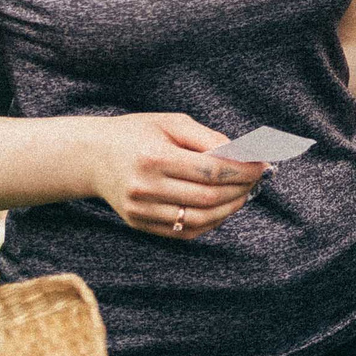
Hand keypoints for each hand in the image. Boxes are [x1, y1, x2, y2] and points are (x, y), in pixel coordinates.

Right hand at [88, 115, 264, 239]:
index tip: (263, 164)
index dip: (243, 170)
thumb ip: (207, 138)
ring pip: (199, 220)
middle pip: (208, 197)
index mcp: (154, 158)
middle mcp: (145, 188)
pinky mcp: (139, 223)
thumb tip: (242, 154)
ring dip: (230, 209)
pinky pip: (183, 231)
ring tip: (244, 193)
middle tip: (258, 179)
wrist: (92, 157)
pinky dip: (210, 223)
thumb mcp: (171, 123)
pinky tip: (222, 208)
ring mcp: (140, 210)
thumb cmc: (137, 134)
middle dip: (241, 189)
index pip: (211, 170)